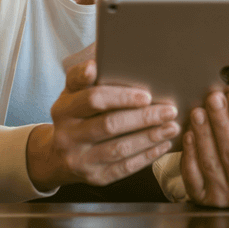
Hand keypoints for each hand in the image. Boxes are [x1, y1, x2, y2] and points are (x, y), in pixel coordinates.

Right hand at [28, 59, 178, 189]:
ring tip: (172, 126)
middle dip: (144, 117)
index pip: (92, 99)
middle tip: (169, 109)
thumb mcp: (73, 92)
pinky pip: (124, 168)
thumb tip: (103, 50)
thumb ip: (86, 74)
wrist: (56, 156)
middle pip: (109, 125)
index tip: (146, 94)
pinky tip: (163, 144)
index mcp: (63, 108)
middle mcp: (67, 135)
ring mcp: (79, 159)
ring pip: (119, 148)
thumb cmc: (75, 114)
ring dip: (150, 137)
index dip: (120, 96)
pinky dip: (147, 156)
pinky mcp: (94, 177)